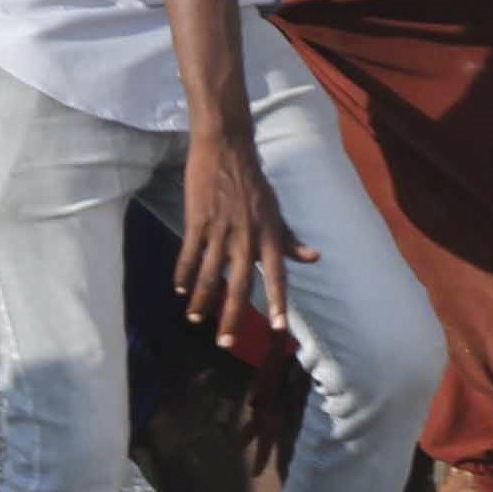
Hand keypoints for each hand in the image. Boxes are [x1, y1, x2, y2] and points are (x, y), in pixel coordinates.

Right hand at [175, 122, 314, 344]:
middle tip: (225, 343)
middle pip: (240, 285)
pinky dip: (183, 275)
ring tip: (196, 319)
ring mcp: (221, 229)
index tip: (279, 329)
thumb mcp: (275, 210)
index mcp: (269, 234)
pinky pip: (189, 255)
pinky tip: (179, 290)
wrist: (227, 148)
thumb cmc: (253, 182)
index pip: (277, 275)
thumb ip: (290, 239)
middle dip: (232, 317)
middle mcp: (247, 236)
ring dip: (201, 301)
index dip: (278, 302)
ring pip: (209, 275)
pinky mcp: (198, 220)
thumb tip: (313, 258)